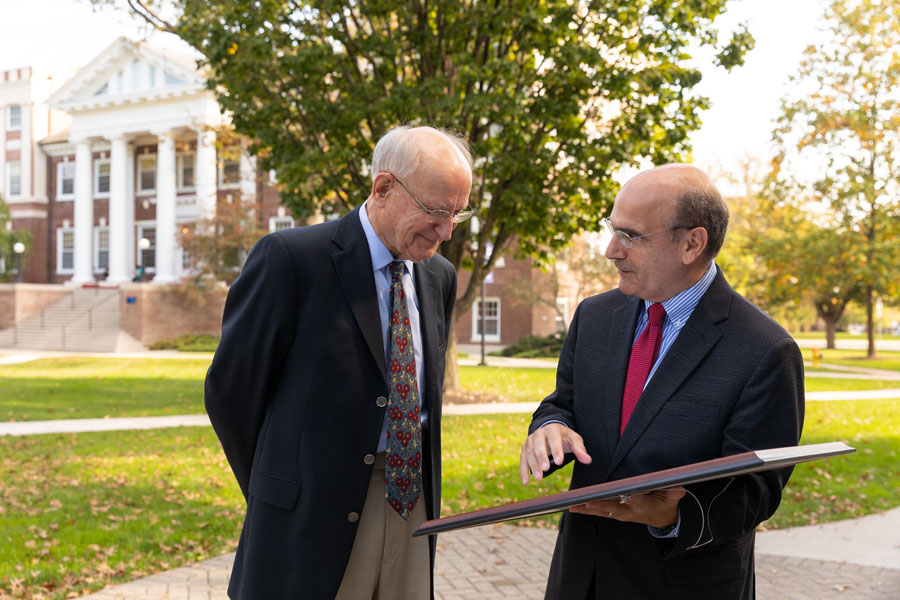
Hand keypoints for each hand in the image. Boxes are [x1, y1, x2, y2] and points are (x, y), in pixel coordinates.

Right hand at [520, 423, 591, 483]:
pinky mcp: (525, 448)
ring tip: (539, 478)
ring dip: (533, 465)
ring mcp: (530, 441)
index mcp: (552, 430)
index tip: (559, 462)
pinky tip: (525, 482)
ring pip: (529, 453)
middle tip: (546, 469)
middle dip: (542, 457)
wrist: (550, 430)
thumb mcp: (574, 440)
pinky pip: (523, 460)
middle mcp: (539, 434)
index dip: (556, 450)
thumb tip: (588, 460)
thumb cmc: (564, 437)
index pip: (554, 439)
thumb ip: (580, 449)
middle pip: (538, 445)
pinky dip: (523, 471)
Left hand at [569, 487, 685, 527]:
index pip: (632, 500)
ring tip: (572, 506)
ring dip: (586, 509)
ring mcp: (620, 514)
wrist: (662, 519)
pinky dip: (586, 510)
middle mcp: (628, 511)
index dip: (624, 497)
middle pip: (611, 507)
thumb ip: (673, 492)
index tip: (614, 495)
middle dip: (598, 505)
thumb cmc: (666, 504)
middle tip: (585, 503)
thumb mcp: (673, 498)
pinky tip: (573, 508)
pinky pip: (599, 513)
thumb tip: (677, 487)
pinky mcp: (615, 514)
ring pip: (601, 511)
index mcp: (642, 505)